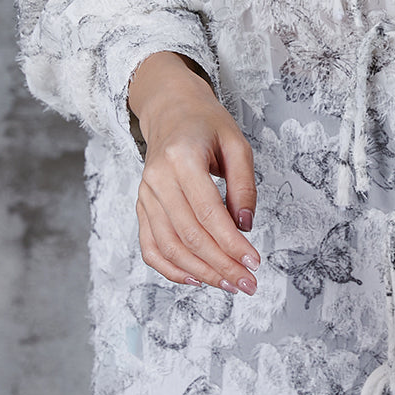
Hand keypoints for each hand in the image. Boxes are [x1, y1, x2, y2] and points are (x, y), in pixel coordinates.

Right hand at [128, 53, 260, 291]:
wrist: (171, 110)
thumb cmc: (207, 124)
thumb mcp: (237, 143)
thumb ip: (244, 185)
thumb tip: (245, 226)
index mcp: (182, 159)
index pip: (208, 213)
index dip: (231, 244)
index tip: (253, 263)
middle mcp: (158, 179)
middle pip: (189, 235)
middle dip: (221, 265)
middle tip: (248, 284)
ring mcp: (145, 195)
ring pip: (169, 246)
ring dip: (201, 272)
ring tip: (228, 285)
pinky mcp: (142, 206)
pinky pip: (151, 246)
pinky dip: (170, 269)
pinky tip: (195, 279)